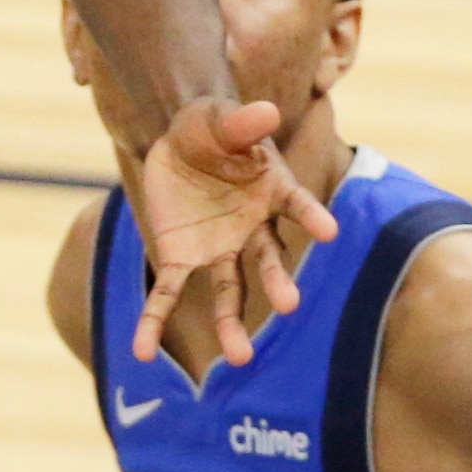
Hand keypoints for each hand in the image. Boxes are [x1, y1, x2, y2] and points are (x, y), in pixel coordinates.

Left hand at [126, 96, 334, 366]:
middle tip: (290, 304)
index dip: (312, 216)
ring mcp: (219, 248)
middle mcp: (252, 229)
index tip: (330, 230)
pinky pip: (168, 293)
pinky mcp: (181, 258)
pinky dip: (153, 321)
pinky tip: (140, 352)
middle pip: (267, 260)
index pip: (297, 204)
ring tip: (239, 358)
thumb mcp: (218, 118)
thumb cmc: (210, 127)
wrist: (179, 142)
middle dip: (277, 281)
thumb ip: (240, 123)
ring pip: (229, 291)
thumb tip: (265, 113)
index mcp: (271, 191)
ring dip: (231, 324)